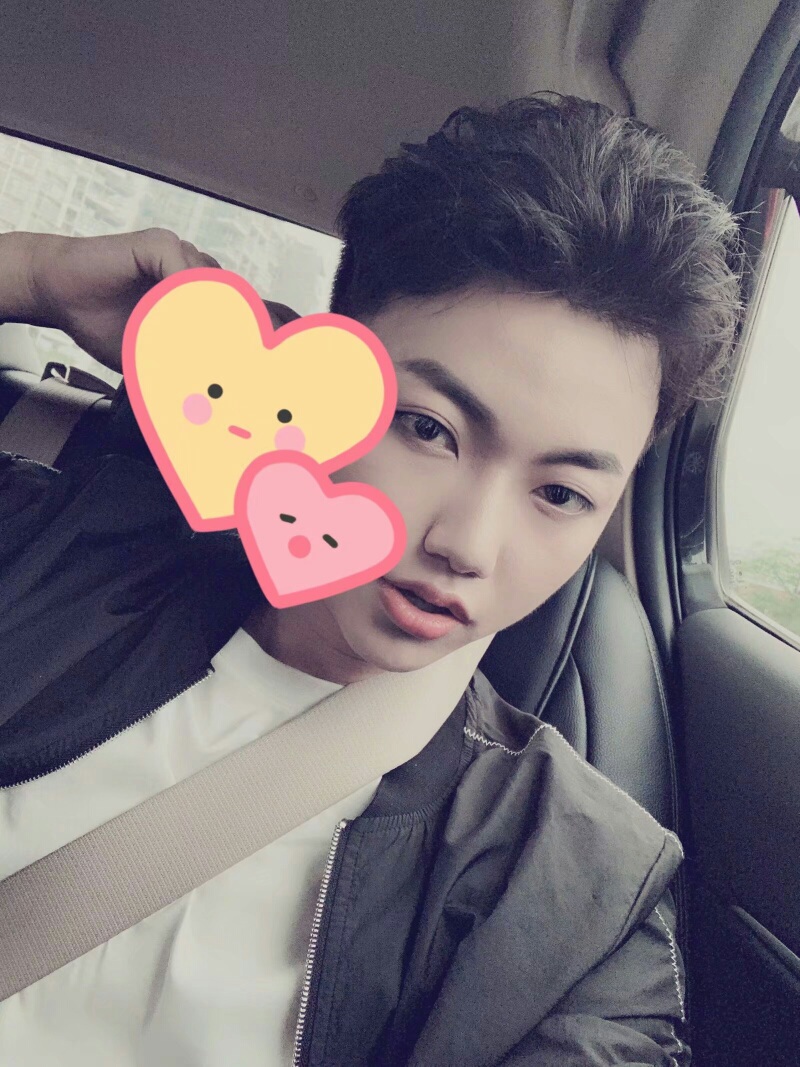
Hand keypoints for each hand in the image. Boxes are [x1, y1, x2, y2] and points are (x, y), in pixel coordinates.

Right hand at [29, 228, 220, 371]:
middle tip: (212, 371)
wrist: (56, 293)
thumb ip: (176, 368)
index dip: (231, 344)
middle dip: (220, 337)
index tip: (226, 375)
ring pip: (209, 288)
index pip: (231, 316)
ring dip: (199, 320)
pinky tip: (164, 321)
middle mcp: (191, 269)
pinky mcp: (158, 244)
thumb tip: (204, 396)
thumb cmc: (99, 322)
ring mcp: (178, 253)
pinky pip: (183, 272)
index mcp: (193, 292)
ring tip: (181, 350)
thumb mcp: (146, 354)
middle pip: (227, 303)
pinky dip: (179, 300)